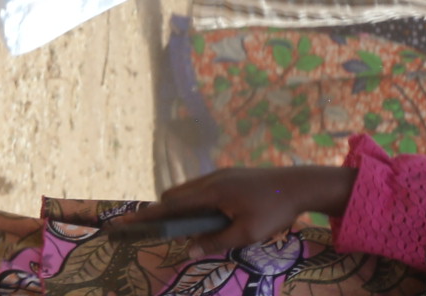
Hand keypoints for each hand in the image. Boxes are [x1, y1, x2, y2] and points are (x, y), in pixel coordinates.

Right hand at [119, 165, 355, 255]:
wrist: (300, 184)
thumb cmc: (274, 210)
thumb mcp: (246, 233)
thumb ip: (215, 242)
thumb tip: (187, 250)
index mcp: (212, 191)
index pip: (171, 204)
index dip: (148, 214)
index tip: (125, 221)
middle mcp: (212, 178)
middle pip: (176, 195)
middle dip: (163, 212)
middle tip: (156, 231)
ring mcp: (221, 174)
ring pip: (190, 191)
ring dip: (181, 207)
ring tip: (182, 229)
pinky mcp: (231, 176)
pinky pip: (203, 188)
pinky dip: (195, 202)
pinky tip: (206, 217)